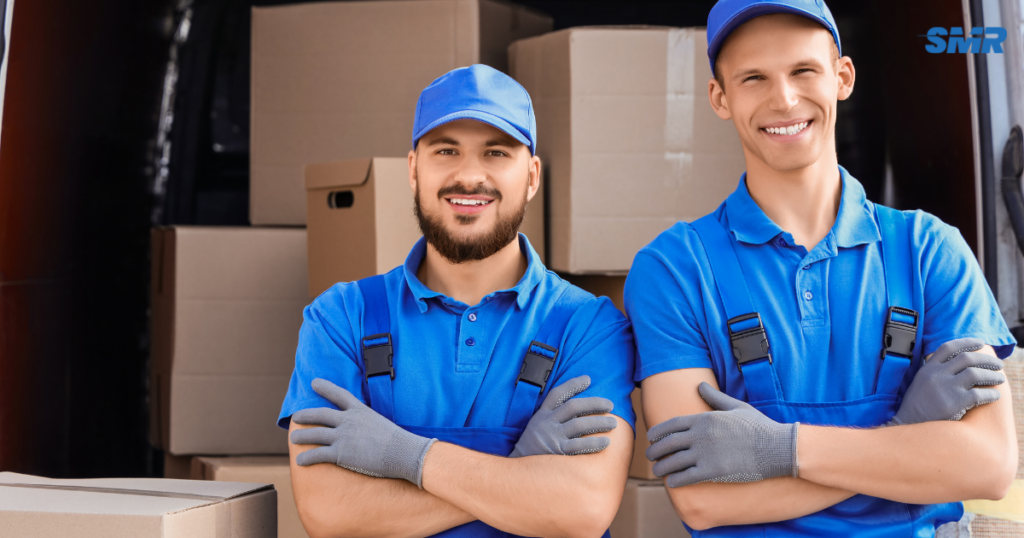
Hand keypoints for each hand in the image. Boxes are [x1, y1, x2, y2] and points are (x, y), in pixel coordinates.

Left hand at [290, 378, 436, 486]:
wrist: (401, 452)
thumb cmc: (397, 440)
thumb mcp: (380, 422)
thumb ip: (368, 423)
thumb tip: (364, 429)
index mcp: (359, 410)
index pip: (339, 394)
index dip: (325, 387)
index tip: (314, 382)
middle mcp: (348, 421)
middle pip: (320, 414)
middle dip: (305, 415)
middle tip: (296, 417)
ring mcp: (343, 437)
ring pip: (314, 434)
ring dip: (301, 436)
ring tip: (293, 438)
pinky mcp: (340, 453)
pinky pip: (317, 455)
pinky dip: (306, 458)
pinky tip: (299, 461)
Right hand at [509, 375, 616, 457]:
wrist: (519, 471)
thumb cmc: (534, 449)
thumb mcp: (537, 427)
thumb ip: (553, 418)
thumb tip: (578, 410)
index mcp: (542, 415)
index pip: (557, 394)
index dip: (572, 385)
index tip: (588, 379)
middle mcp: (547, 423)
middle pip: (573, 407)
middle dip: (594, 403)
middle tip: (610, 405)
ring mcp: (552, 437)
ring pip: (579, 424)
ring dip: (599, 422)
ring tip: (614, 423)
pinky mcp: (557, 452)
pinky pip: (579, 445)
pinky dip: (594, 443)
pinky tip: (606, 442)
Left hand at [646, 382, 796, 487]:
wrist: (776, 448)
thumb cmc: (759, 427)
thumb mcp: (736, 407)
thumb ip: (714, 398)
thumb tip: (700, 385)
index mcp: (705, 418)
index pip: (671, 424)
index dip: (657, 432)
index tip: (651, 438)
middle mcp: (701, 435)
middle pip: (667, 443)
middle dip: (654, 451)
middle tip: (650, 456)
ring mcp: (705, 454)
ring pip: (673, 462)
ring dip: (661, 467)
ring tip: (657, 471)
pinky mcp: (712, 471)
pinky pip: (686, 477)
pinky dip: (675, 481)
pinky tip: (671, 483)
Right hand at [887, 337, 1004, 425]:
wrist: (909, 425)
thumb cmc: (918, 406)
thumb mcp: (921, 382)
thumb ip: (936, 372)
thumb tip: (959, 364)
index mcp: (928, 368)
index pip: (949, 348)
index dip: (966, 342)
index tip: (980, 343)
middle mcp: (936, 375)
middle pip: (967, 358)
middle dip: (987, 359)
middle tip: (998, 364)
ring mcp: (945, 388)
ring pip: (976, 374)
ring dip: (992, 375)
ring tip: (1000, 379)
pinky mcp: (954, 404)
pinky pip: (979, 394)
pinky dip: (991, 394)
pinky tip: (995, 396)